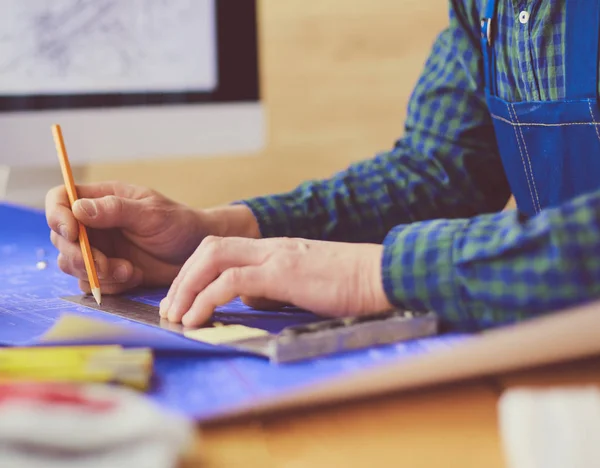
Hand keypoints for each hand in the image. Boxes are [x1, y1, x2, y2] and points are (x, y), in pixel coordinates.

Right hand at [45, 181, 258, 293]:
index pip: (60, 199)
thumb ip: (116, 210)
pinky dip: (107, 285)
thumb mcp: (152, 213)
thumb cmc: (179, 224)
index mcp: (101, 199)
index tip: (73, 232)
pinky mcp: (108, 272)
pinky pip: (91, 283)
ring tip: (129, 271)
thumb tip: (77, 209)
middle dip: (78, 255)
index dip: (57, 215)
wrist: (198, 253)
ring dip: (95, 273)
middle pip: (61, 237)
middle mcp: (94, 224)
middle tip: (105, 264)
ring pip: (72, 264)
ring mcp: (99, 249)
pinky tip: (134, 277)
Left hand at [158, 236, 392, 326]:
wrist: (381, 274)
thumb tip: (252, 298)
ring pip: (212, 259)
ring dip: (186, 287)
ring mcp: (275, 256)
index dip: (194, 271)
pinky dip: (206, 299)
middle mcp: (270, 247)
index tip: (183, 298)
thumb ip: (275, 286)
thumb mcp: (305, 283)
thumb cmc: (351, 284)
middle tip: (170, 307)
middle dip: (181, 277)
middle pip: (208, 249)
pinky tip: (196, 318)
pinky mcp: (283, 273)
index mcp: (274, 249)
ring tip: (176, 315)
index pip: (221, 249)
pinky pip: (232, 281)